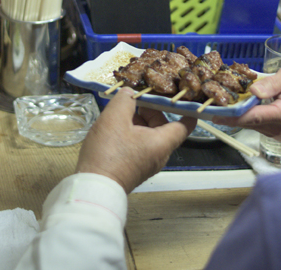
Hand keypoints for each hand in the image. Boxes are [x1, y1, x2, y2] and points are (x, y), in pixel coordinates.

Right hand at [76, 88, 195, 193]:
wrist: (94, 187)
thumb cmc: (108, 153)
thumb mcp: (114, 118)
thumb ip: (125, 100)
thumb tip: (130, 93)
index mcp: (162, 143)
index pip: (185, 125)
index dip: (186, 109)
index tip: (180, 97)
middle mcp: (159, 155)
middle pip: (164, 127)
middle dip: (152, 111)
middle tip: (136, 98)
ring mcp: (147, 163)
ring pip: (149, 136)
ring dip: (139, 121)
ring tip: (121, 111)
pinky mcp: (135, 168)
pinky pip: (139, 145)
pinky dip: (132, 133)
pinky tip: (115, 127)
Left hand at [212, 63, 280, 134]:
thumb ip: (272, 84)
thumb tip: (254, 90)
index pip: (253, 117)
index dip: (233, 116)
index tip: (216, 114)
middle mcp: (277, 123)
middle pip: (247, 122)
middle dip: (226, 116)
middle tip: (204, 108)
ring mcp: (275, 125)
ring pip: (248, 122)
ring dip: (231, 115)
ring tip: (212, 105)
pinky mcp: (272, 122)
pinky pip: (253, 120)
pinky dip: (240, 113)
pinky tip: (229, 104)